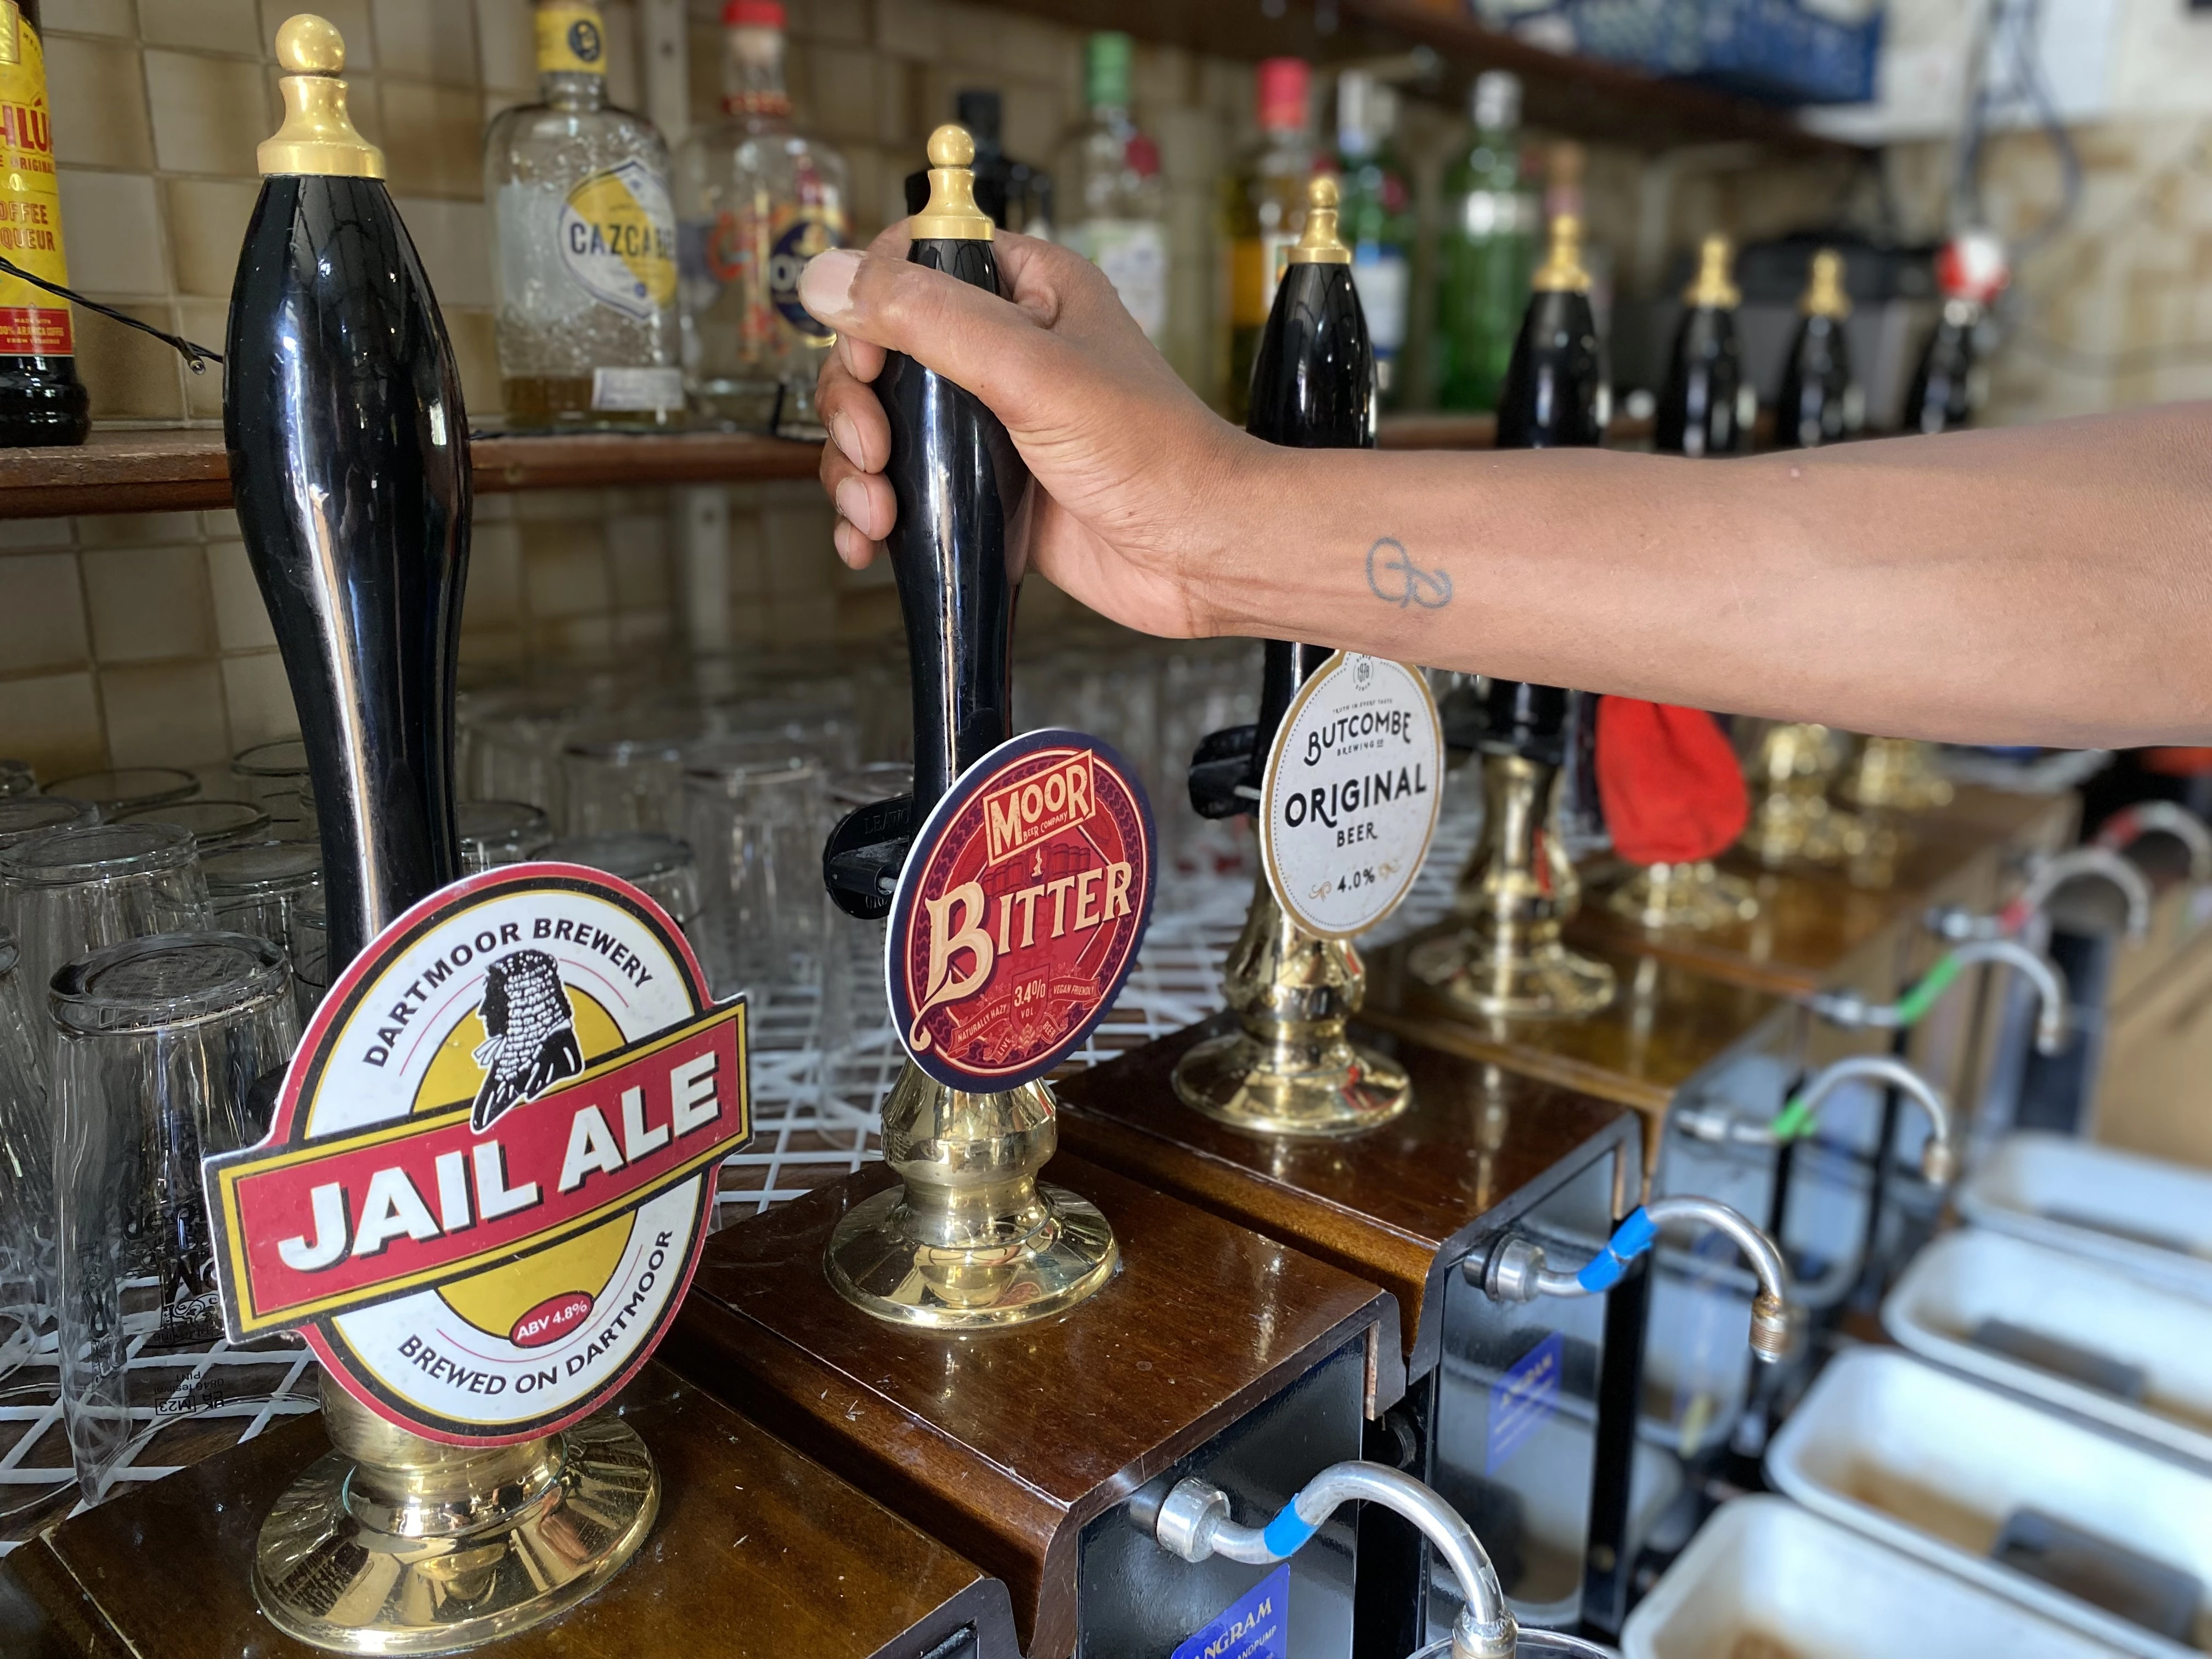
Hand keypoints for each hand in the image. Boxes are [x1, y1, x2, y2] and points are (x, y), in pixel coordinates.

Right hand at [802, 226, 1263, 637]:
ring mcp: (992, 424)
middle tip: (875, 453)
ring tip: (876, 516)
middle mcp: (1004, 349)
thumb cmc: (1151, 454)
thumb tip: (828, 277)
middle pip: (882, 351)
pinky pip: (908, 488)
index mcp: (1027, 290)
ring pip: (885, 425)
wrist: (1203, 556)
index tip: (871, 364)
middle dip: (857, 407)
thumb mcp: (1032, 370)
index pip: (914, 261)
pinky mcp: (989, 491)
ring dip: (857, 470)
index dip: (871, 307)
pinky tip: (868, 543)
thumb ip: (930, 319)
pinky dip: (874, 515)